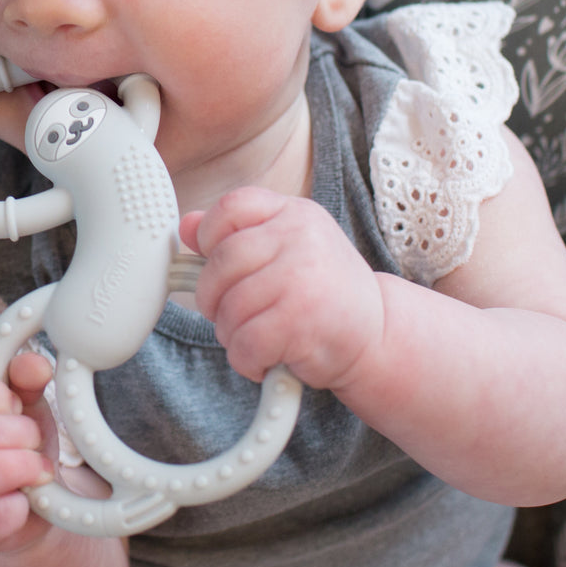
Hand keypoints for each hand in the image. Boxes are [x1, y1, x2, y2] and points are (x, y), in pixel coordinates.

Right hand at [0, 353, 57, 553]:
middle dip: (15, 434)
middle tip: (34, 440)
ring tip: (38, 468)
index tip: (15, 405)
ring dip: (16, 468)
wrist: (26, 502)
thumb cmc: (18, 443)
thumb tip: (36, 364)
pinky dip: (14, 507)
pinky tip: (26, 499)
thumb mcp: (25, 404)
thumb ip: (27, 379)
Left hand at [180, 188, 383, 390]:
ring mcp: (301, 278)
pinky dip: (246, 360)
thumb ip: (237, 235)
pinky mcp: (300, 321)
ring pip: (228, 307)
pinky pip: (244, 342)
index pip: (232, 206)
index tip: (214, 260)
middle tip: (229, 313)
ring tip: (255, 337)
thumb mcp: (287, 249)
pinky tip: (266, 359)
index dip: (210, 235)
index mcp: (294, 213)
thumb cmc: (324, 292)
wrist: (379, 335)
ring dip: (231, 334)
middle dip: (213, 297)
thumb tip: (186, 226)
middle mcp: (300, 238)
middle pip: (221, 261)